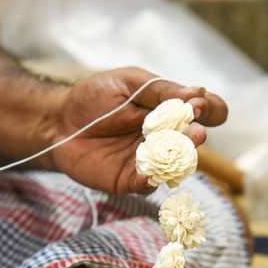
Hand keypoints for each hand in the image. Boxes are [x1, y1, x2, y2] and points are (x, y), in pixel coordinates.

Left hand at [49, 67, 227, 194]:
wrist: (58, 122)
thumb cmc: (93, 98)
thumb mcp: (128, 83)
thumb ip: (159, 90)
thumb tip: (197, 92)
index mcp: (168, 112)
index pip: (203, 112)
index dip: (208, 109)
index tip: (199, 104)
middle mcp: (164, 138)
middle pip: (192, 141)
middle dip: (196, 135)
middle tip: (196, 129)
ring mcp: (149, 161)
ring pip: (173, 165)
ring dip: (181, 157)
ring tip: (188, 144)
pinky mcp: (129, 181)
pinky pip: (147, 184)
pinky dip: (151, 180)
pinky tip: (153, 173)